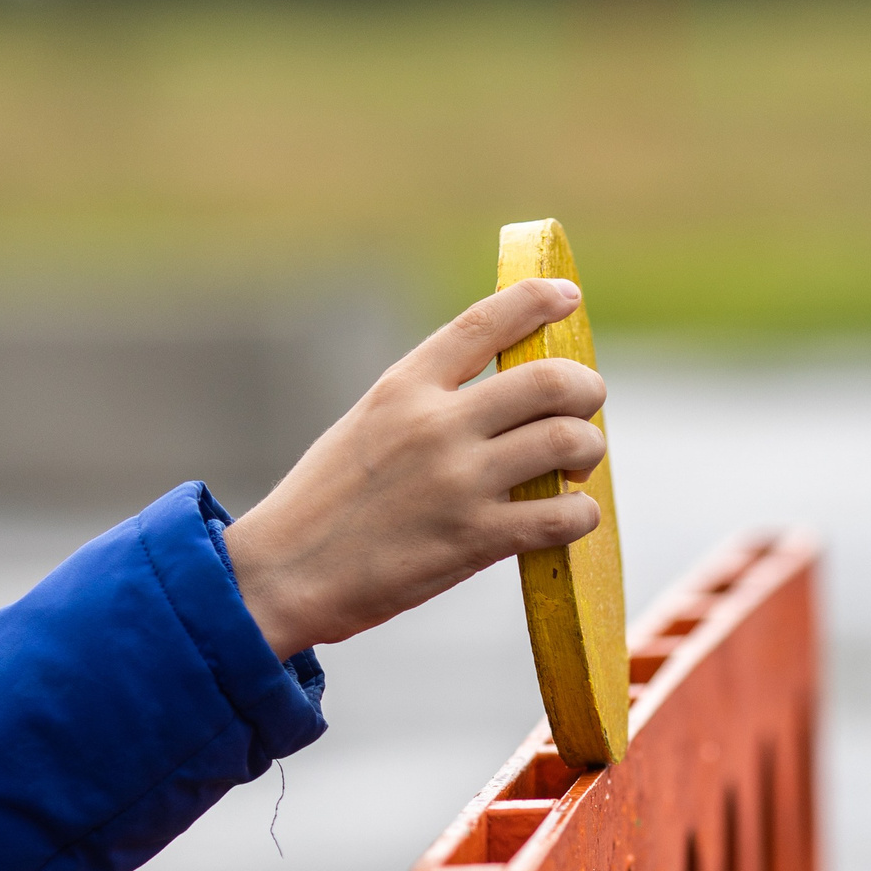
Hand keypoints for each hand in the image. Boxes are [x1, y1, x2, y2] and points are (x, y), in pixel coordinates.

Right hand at [223, 279, 608, 659]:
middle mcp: (436, 425)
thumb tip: (502, 396)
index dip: (536, 300)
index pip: (484, 323)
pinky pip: (564, 517)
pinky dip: (580, 514)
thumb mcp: (366, 426)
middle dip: (586, 390)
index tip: (567, 297)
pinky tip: (567, 517)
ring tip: (575, 469)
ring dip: (588, 451)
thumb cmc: (325, 504)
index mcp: (404, 387)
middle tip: (586, 408)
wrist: (282, 574)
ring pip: (570, 442)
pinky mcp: (475, 539)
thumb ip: (426, 403)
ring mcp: (459, 482)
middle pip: (551, 381)